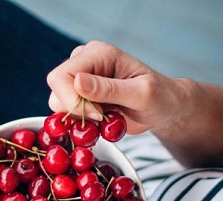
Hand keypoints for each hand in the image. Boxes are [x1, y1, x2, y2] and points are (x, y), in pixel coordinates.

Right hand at [47, 40, 193, 135]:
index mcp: (98, 53)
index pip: (61, 76)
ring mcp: (81, 80)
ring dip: (81, 119)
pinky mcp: (81, 96)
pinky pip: (68, 114)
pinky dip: (83, 124)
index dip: (74, 101)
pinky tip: (104, 121)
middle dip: (77, 111)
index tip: (99, 115)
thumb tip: (77, 82)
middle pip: (56, 91)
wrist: (165, 108)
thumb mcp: (141, 94)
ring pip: (59, 105)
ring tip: (107, 118)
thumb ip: (109, 89)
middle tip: (104, 118)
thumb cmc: (160, 97)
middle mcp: (85, 62)